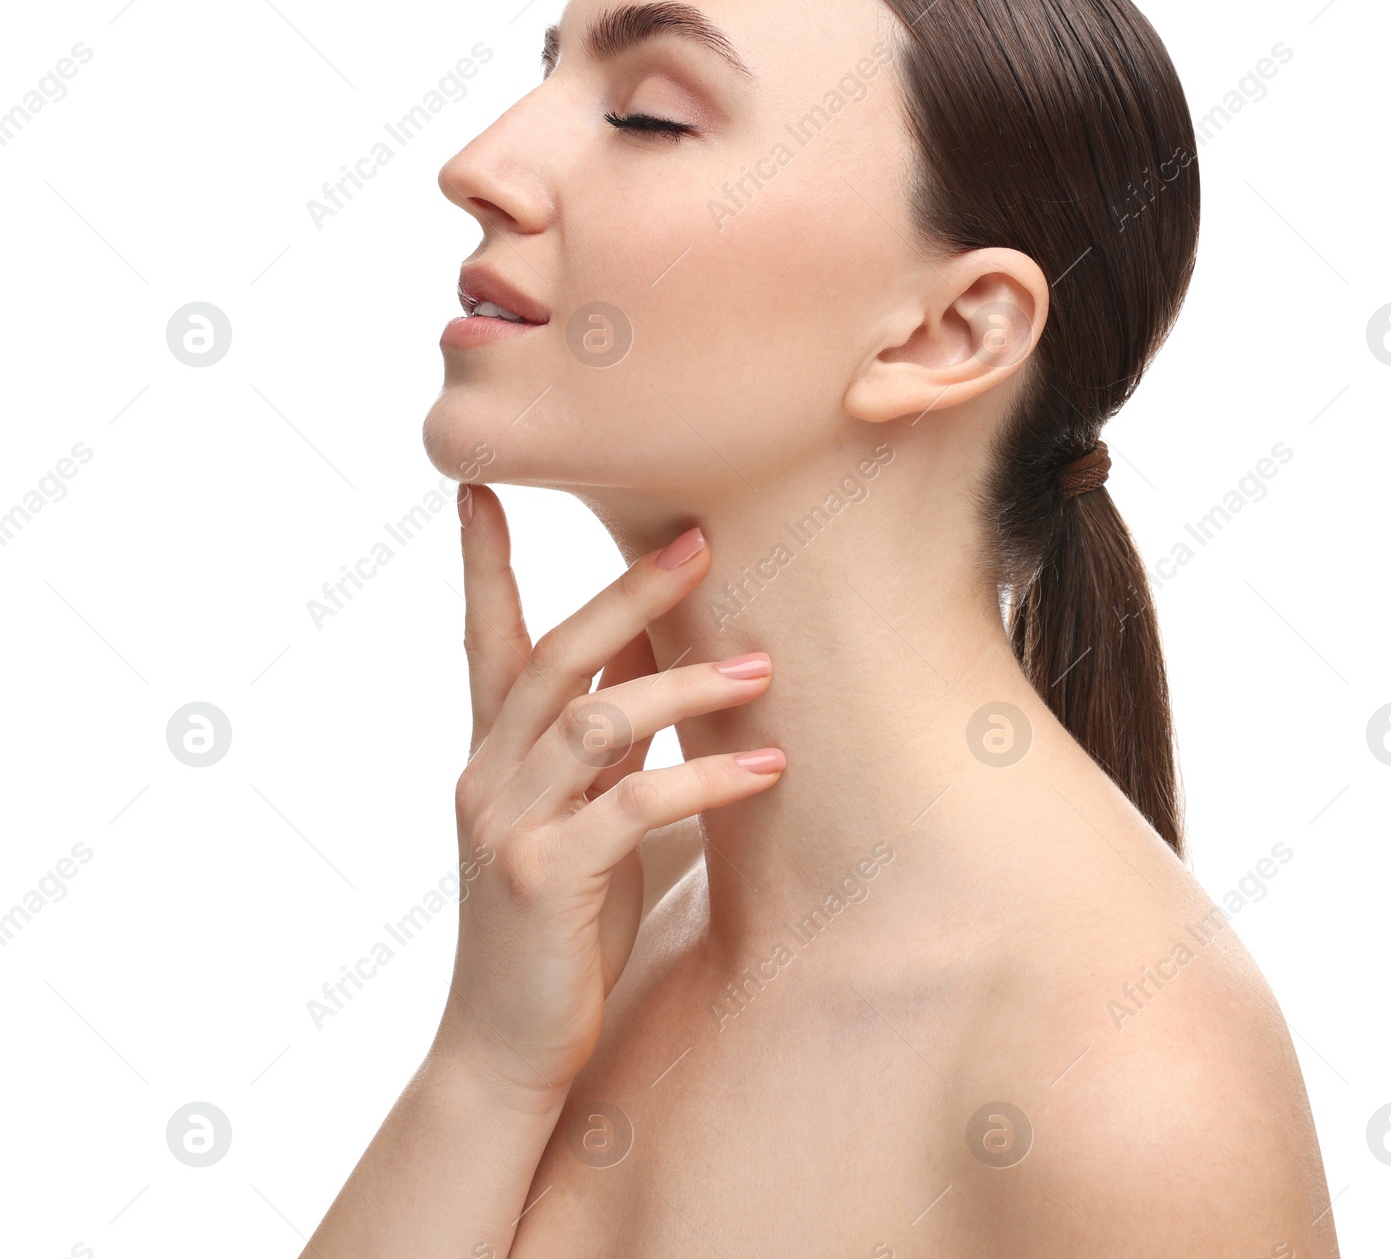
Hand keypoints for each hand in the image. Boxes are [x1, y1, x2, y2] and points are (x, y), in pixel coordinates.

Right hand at [433, 484, 781, 1100]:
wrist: (507, 1045)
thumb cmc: (559, 928)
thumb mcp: (583, 820)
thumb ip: (609, 749)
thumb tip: (663, 667)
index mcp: (494, 755)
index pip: (485, 637)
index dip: (483, 562)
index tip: (482, 486)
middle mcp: (488, 775)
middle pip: (556, 655)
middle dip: (628, 592)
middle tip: (700, 539)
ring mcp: (510, 826)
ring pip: (596, 719)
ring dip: (686, 685)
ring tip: (763, 670)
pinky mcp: (546, 878)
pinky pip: (633, 804)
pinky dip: (704, 779)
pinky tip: (767, 771)